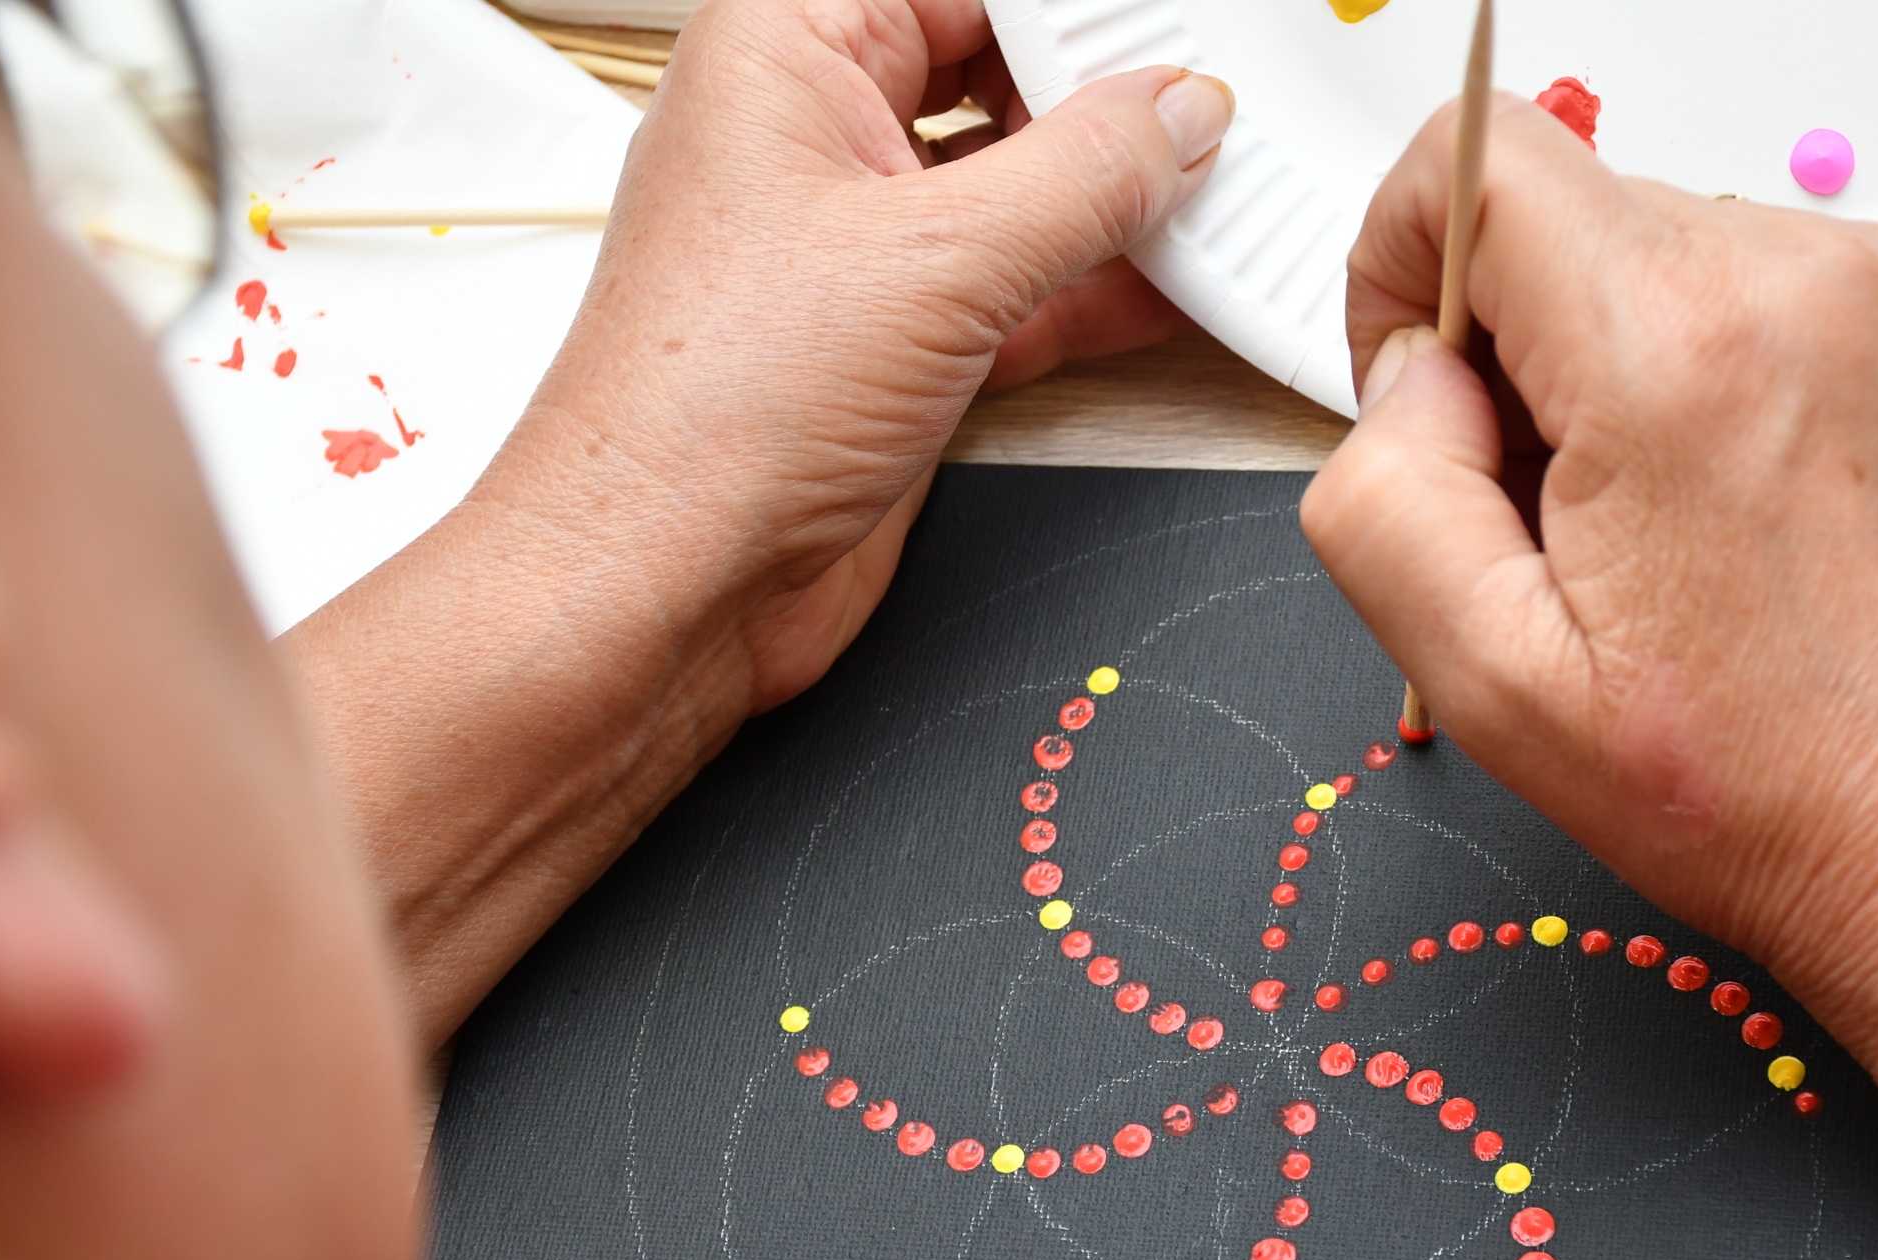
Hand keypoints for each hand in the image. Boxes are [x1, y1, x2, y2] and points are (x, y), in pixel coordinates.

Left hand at [487, 0, 1228, 710]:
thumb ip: (1083, 177)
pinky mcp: (889, 347)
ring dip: (1108, 204)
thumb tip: (1175, 118)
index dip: (1065, 13)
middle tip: (1198, 118)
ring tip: (1211, 195)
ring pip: (1010, 189)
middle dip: (1098, 100)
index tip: (1160, 39)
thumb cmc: (709, 413)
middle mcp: (809, 138)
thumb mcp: (940, 260)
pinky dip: (1090, 289)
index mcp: (780, 51)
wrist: (666, 585)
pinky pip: (1013, 289)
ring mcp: (852, 249)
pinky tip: (1171, 285)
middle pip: (989, 73)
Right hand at [1302, 94, 1877, 1031]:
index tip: (1424, 394)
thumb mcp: (1500, 689)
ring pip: (1654, 252)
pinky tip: (1737, 517)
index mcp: (1679, 354)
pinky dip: (1707, 377)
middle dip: (1510, 349)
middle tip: (1554, 521)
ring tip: (1664, 536)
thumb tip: (1406, 390)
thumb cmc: (1785, 793)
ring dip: (1612, 368)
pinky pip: (1752, 291)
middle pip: (1562, 212)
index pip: (1473, 159)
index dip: (1401, 265)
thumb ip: (1386, 502)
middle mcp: (1801, 282)